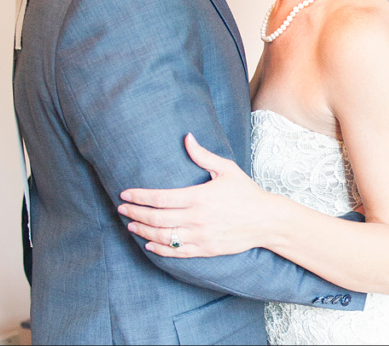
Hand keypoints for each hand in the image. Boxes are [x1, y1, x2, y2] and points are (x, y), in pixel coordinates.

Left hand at [118, 133, 277, 257]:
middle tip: (121, 210)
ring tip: (130, 226)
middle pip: (156, 218)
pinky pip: (177, 252)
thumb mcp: (227, 169)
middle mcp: (196, 218)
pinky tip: (149, 244)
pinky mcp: (205, 249)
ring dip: (143, 231)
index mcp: (198, 197)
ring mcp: (200, 236)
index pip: (160, 198)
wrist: (266, 220)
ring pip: (163, 236)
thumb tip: (187, 137)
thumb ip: (203, 155)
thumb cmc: (246, 192)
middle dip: (135, 214)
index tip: (125, 194)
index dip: (140, 197)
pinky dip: (159, 249)